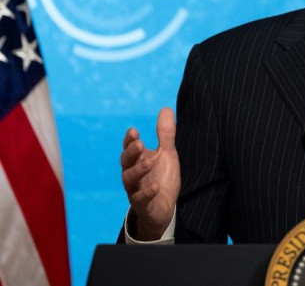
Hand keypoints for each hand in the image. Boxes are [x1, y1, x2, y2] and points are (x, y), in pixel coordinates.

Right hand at [121, 108, 180, 240]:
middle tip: (140, 143)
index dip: (129, 140)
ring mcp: (135, 190)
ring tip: (149, 162)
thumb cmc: (162, 177)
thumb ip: (166, 134)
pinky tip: (155, 186)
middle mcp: (132, 174)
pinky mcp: (143, 205)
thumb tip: (166, 109)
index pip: (129, 148)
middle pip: (126, 162)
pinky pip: (140, 199)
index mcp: (137, 160)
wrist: (162, 207)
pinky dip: (146, 193)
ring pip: (129, 180)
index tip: (134, 131)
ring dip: (138, 170)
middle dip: (131, 152)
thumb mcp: (167, 154)